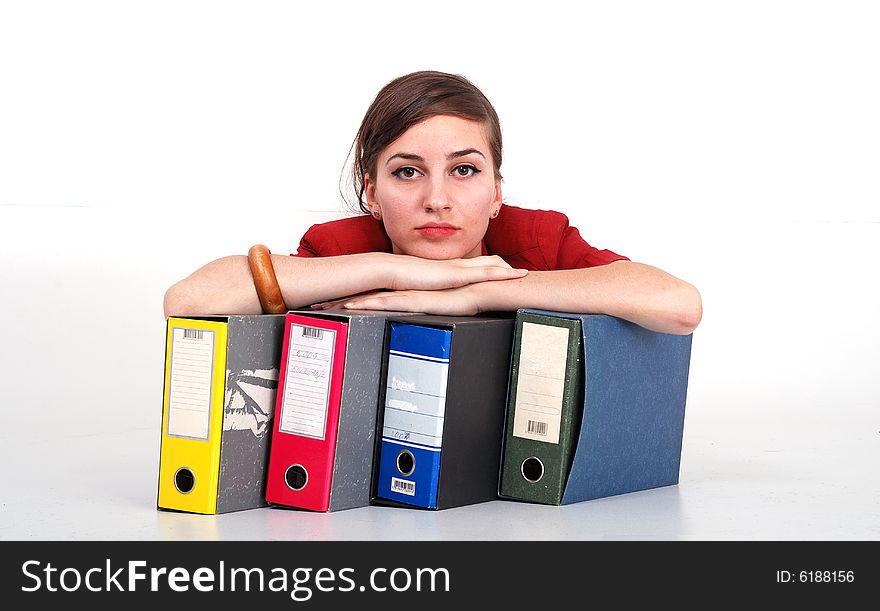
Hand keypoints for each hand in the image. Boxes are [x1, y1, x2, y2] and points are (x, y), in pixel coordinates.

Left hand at [312, 285, 480, 315]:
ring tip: (323, 308)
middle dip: (340, 299)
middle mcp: (403, 289)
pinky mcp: (415, 298)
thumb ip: (433, 306)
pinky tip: (350, 307)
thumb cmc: (471, 296)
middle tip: (318, 305)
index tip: (335, 302)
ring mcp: (407, 292)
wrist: (484, 289)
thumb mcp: (446, 304)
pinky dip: (366, 304)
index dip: (354, 296)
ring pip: (369, 297)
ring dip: (346, 302)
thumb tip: (425, 313)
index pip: (375, 293)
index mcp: (408, 290)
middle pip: (366, 293)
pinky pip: (385, 302)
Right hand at [386, 254, 526, 290]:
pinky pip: (486, 272)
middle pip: (488, 263)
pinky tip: (515, 276)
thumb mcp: (421, 287)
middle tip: (522, 273)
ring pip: (491, 266)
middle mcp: (457, 266)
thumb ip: (430, 291)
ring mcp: (459, 268)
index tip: (504, 273)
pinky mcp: (459, 274)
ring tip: (524, 274)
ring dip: (508, 270)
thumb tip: (432, 299)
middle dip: (505, 267)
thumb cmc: (403, 280)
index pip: (475, 267)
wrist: (394, 272)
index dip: (490, 269)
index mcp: (449, 269)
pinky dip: (502, 273)